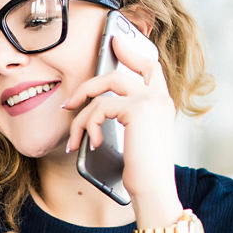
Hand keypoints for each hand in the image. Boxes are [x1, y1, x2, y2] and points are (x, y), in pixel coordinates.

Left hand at [62, 30, 178, 205]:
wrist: (154, 189)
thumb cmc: (143, 171)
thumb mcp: (137, 139)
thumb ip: (127, 118)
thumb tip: (98, 108)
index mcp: (163, 103)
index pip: (150, 67)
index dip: (131, 52)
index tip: (114, 43)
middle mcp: (160, 97)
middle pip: (117, 74)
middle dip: (88, 85)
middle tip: (70, 102)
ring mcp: (150, 100)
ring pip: (104, 90)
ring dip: (82, 115)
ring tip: (75, 138)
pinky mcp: (137, 109)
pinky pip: (99, 108)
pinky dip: (88, 126)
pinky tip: (91, 144)